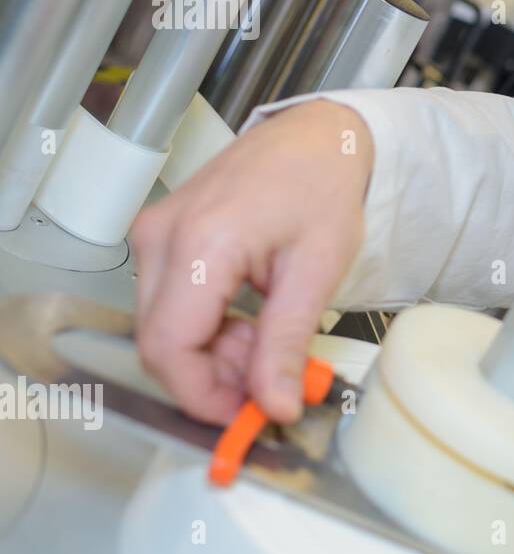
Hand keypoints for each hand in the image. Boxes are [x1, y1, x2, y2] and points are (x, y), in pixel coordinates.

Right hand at [130, 99, 373, 424]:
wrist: (314, 137)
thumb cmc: (320, 186)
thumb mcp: (316, 272)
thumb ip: (287, 344)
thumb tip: (276, 405)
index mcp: (201, 243)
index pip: (169, 347)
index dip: (202, 396)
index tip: (245, 416)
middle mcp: (162, 236)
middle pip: (160, 343)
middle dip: (212, 377)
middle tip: (268, 380)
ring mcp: (154, 234)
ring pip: (162, 329)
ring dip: (211, 354)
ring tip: (267, 342)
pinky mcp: (160, 237)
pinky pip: (167, 304)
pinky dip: (205, 328)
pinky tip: (246, 322)